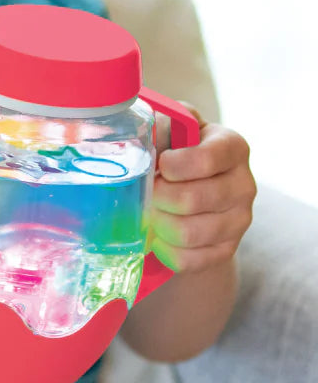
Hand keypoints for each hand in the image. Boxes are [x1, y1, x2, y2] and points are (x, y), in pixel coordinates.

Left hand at [150, 115, 256, 272]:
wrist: (190, 191)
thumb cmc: (175, 152)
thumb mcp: (172, 128)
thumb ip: (160, 123)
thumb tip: (137, 135)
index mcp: (232, 146)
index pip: (206, 158)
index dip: (173, 165)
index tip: (160, 165)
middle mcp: (244, 184)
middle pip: (191, 199)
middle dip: (157, 197)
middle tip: (146, 192)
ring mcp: (239, 220)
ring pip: (187, 232)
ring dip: (158, 223)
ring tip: (150, 211)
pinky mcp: (226, 250)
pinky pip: (187, 259)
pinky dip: (164, 249)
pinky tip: (158, 235)